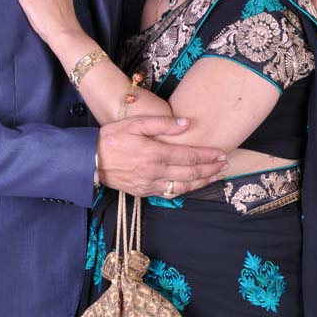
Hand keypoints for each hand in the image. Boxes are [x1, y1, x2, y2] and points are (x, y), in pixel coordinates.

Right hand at [97, 115, 228, 196]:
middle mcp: (155, 172)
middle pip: (191, 173)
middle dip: (210, 169)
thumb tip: (185, 123)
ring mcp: (150, 185)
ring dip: (203, 182)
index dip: (207, 155)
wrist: (90, 160)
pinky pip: (170, 193)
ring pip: (184, 187)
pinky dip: (186, 190)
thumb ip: (162, 123)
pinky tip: (194, 185)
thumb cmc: (112, 138)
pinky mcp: (144, 192)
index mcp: (155, 154)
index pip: (189, 156)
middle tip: (225, 164)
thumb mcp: (135, 123)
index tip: (222, 153)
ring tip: (216, 176)